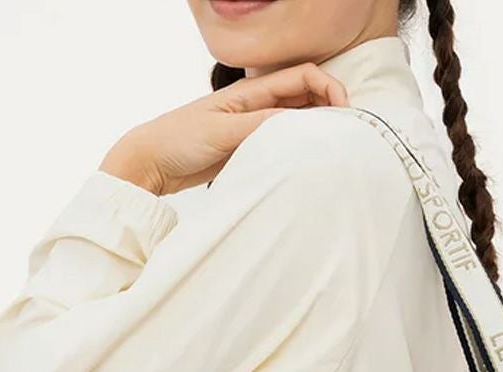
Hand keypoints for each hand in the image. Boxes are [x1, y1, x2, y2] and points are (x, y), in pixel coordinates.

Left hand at [99, 62, 348, 195]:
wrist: (151, 163)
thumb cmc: (179, 140)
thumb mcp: (222, 131)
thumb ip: (260, 126)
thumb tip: (299, 126)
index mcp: (251, 93)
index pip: (303, 76)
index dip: (329, 87)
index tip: (345, 110)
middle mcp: (257, 106)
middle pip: (306, 97)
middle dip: (331, 107)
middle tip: (350, 131)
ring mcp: (254, 128)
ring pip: (297, 122)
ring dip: (318, 130)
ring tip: (336, 148)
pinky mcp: (249, 150)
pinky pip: (283, 145)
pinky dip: (300, 150)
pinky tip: (309, 163)